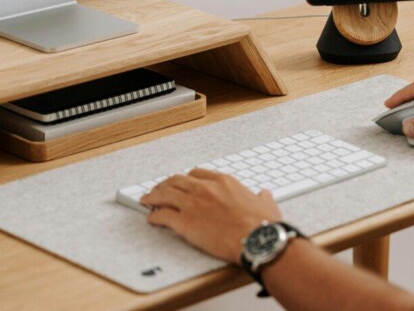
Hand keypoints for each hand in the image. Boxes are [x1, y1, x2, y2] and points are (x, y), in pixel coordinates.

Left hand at [140, 169, 281, 263]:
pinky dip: (154, 217)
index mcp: (223, 182)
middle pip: (177, 180)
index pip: (197, 174)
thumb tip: (264, 195)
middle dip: (165, 184)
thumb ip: (262, 198)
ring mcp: (193, 204)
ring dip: (153, 197)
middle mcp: (205, 189)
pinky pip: (162, 216)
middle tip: (159, 189)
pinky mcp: (185, 223)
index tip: (182, 183)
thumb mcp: (266, 204)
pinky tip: (151, 219)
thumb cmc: (262, 224)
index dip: (186, 179)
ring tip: (147, 200)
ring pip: (165, 194)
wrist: (256, 239)